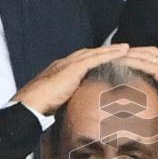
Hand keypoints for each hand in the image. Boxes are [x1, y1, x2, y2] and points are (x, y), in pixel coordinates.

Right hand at [12, 44, 130, 115]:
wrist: (31, 103)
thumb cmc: (41, 106)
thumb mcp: (58, 100)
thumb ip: (68, 100)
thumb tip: (77, 110)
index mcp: (61, 69)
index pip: (81, 61)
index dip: (95, 58)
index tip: (107, 58)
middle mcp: (65, 62)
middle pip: (90, 53)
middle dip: (105, 50)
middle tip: (121, 48)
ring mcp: (69, 64)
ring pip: (95, 53)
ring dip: (111, 50)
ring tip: (126, 48)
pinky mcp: (74, 68)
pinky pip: (96, 58)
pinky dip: (109, 55)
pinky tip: (121, 53)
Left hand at [120, 46, 157, 135]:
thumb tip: (151, 104)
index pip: (156, 56)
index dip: (142, 54)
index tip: (129, 56)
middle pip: (150, 51)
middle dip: (134, 50)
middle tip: (118, 53)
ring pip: (146, 55)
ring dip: (129, 54)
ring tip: (114, 56)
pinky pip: (145, 64)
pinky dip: (131, 62)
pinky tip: (120, 63)